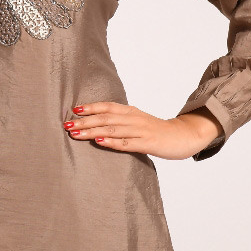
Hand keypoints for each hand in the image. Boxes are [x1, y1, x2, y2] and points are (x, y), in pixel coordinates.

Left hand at [62, 102, 222, 158]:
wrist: (184, 136)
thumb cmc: (157, 131)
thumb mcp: (138, 122)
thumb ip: (120, 121)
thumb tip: (98, 124)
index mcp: (131, 112)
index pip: (108, 106)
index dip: (91, 107)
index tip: (73, 109)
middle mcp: (134, 119)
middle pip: (106, 118)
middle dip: (85, 121)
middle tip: (66, 125)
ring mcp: (141, 131)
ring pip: (112, 130)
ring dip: (92, 131)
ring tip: (76, 134)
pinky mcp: (147, 144)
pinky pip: (127, 143)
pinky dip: (112, 142)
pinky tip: (99, 142)